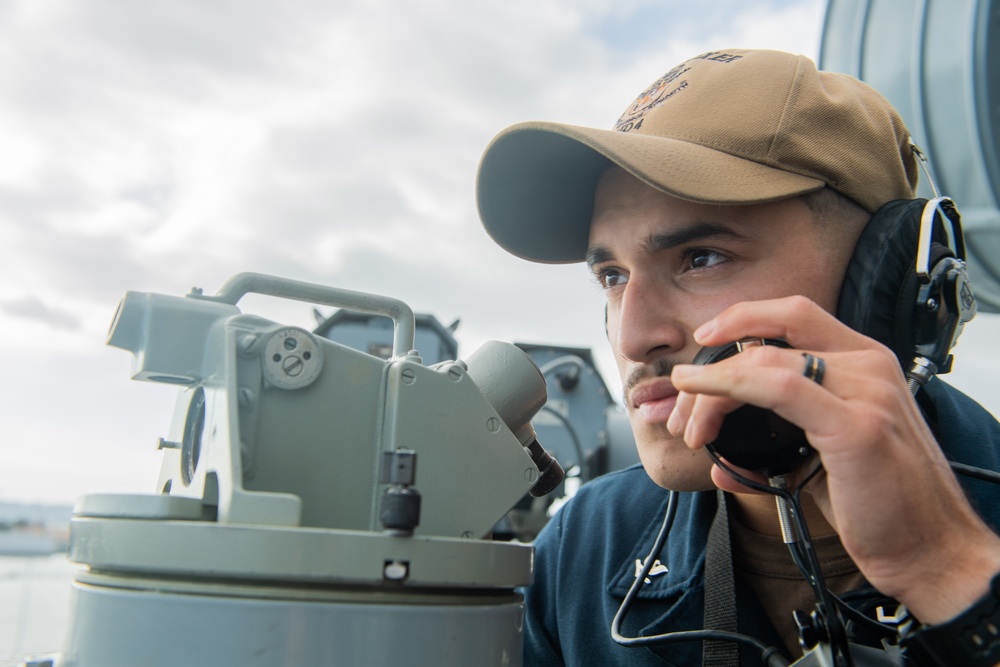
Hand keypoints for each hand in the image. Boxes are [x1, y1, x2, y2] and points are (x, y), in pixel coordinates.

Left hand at [667, 295, 999, 622]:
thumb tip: (721, 465)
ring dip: (712, 390)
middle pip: (771, 336)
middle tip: (681, 405)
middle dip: (714, 365)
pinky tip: (704, 405)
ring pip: (765, 363)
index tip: (704, 338)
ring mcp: (867, 391)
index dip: (743, 316)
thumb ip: (775, 452)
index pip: (795, 315)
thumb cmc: (883, 508)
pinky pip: (779, 389)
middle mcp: (870, 367)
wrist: (931, 551)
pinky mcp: (857, 426)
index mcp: (865, 364)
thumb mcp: (822, 465)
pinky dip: (730, 389)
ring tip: (689, 425)